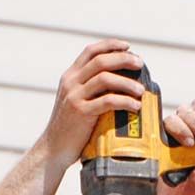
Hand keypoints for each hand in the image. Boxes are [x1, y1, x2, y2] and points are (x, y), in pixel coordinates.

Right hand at [42, 40, 147, 160]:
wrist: (53, 149)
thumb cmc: (71, 127)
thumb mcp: (76, 100)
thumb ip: (90, 88)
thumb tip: (120, 81)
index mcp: (70, 76)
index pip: (90, 51)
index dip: (110, 45)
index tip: (128, 47)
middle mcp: (71, 82)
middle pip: (101, 61)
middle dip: (123, 59)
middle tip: (140, 64)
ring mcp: (74, 97)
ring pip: (105, 79)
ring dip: (127, 82)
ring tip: (141, 90)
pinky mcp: (81, 112)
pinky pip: (108, 101)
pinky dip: (125, 101)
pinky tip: (135, 106)